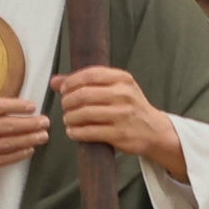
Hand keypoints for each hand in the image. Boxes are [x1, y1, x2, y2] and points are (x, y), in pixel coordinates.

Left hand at [51, 67, 187, 179]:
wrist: (154, 130)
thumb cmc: (130, 107)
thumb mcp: (116, 88)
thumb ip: (86, 83)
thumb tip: (55, 81)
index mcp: (123, 79)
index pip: (90, 74)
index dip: (71, 82)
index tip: (64, 89)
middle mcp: (124, 95)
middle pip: (84, 94)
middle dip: (68, 101)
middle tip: (65, 106)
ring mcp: (122, 115)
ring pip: (84, 114)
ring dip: (70, 117)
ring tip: (68, 119)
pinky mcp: (119, 134)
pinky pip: (89, 132)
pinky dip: (76, 132)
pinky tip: (73, 131)